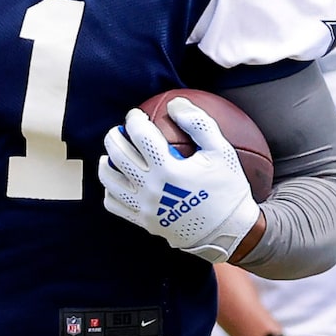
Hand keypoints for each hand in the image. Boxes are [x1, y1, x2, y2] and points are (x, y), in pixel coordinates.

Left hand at [100, 98, 260, 262]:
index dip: (134, 119)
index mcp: (168, 170)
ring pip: (109, 181)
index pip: (140, 135)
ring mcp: (144, 208)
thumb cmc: (227, 188)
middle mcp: (150, 189)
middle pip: (117, 155)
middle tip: (120, 130)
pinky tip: (118, 180)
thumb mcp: (221, 151)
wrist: (229, 232)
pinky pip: (114, 205)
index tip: (136, 115)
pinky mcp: (143, 222)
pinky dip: (110, 190)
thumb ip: (198, 123)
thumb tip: (175, 103)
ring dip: (106, 162)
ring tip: (112, 154)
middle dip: (114, 136)